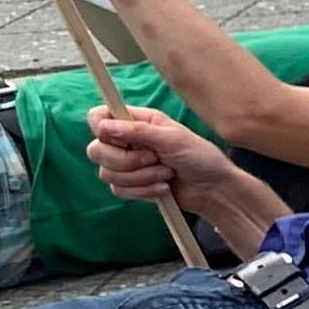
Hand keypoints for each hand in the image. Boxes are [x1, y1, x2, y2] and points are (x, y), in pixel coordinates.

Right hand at [85, 106, 239, 205]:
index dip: (101, 128)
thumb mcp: (173, 139)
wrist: (212, 189)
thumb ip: (138, 131)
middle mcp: (127, 141)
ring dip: (141, 177)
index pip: (98, 117)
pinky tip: (164, 187)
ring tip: (167, 174)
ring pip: (106, 173)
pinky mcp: (130, 185)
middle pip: (96, 150)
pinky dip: (143, 190)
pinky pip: (118, 190)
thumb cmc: (200, 157)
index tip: (120, 140)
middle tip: (154, 159)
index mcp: (137, 121)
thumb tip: (104, 126)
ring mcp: (126, 164)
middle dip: (126, 160)